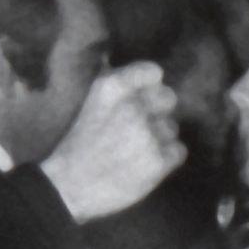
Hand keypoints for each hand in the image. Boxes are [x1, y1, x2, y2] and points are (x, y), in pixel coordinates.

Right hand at [36, 63, 186, 223]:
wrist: (70, 186)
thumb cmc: (80, 144)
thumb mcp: (91, 102)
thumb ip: (113, 81)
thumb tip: (124, 62)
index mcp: (112, 87)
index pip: (153, 72)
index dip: (152, 85)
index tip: (144, 96)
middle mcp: (132, 106)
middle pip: (169, 98)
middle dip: (159, 111)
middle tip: (141, 128)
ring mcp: (147, 134)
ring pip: (172, 127)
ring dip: (160, 138)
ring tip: (136, 152)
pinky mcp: (158, 160)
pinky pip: (178, 151)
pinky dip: (167, 158)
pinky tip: (146, 164)